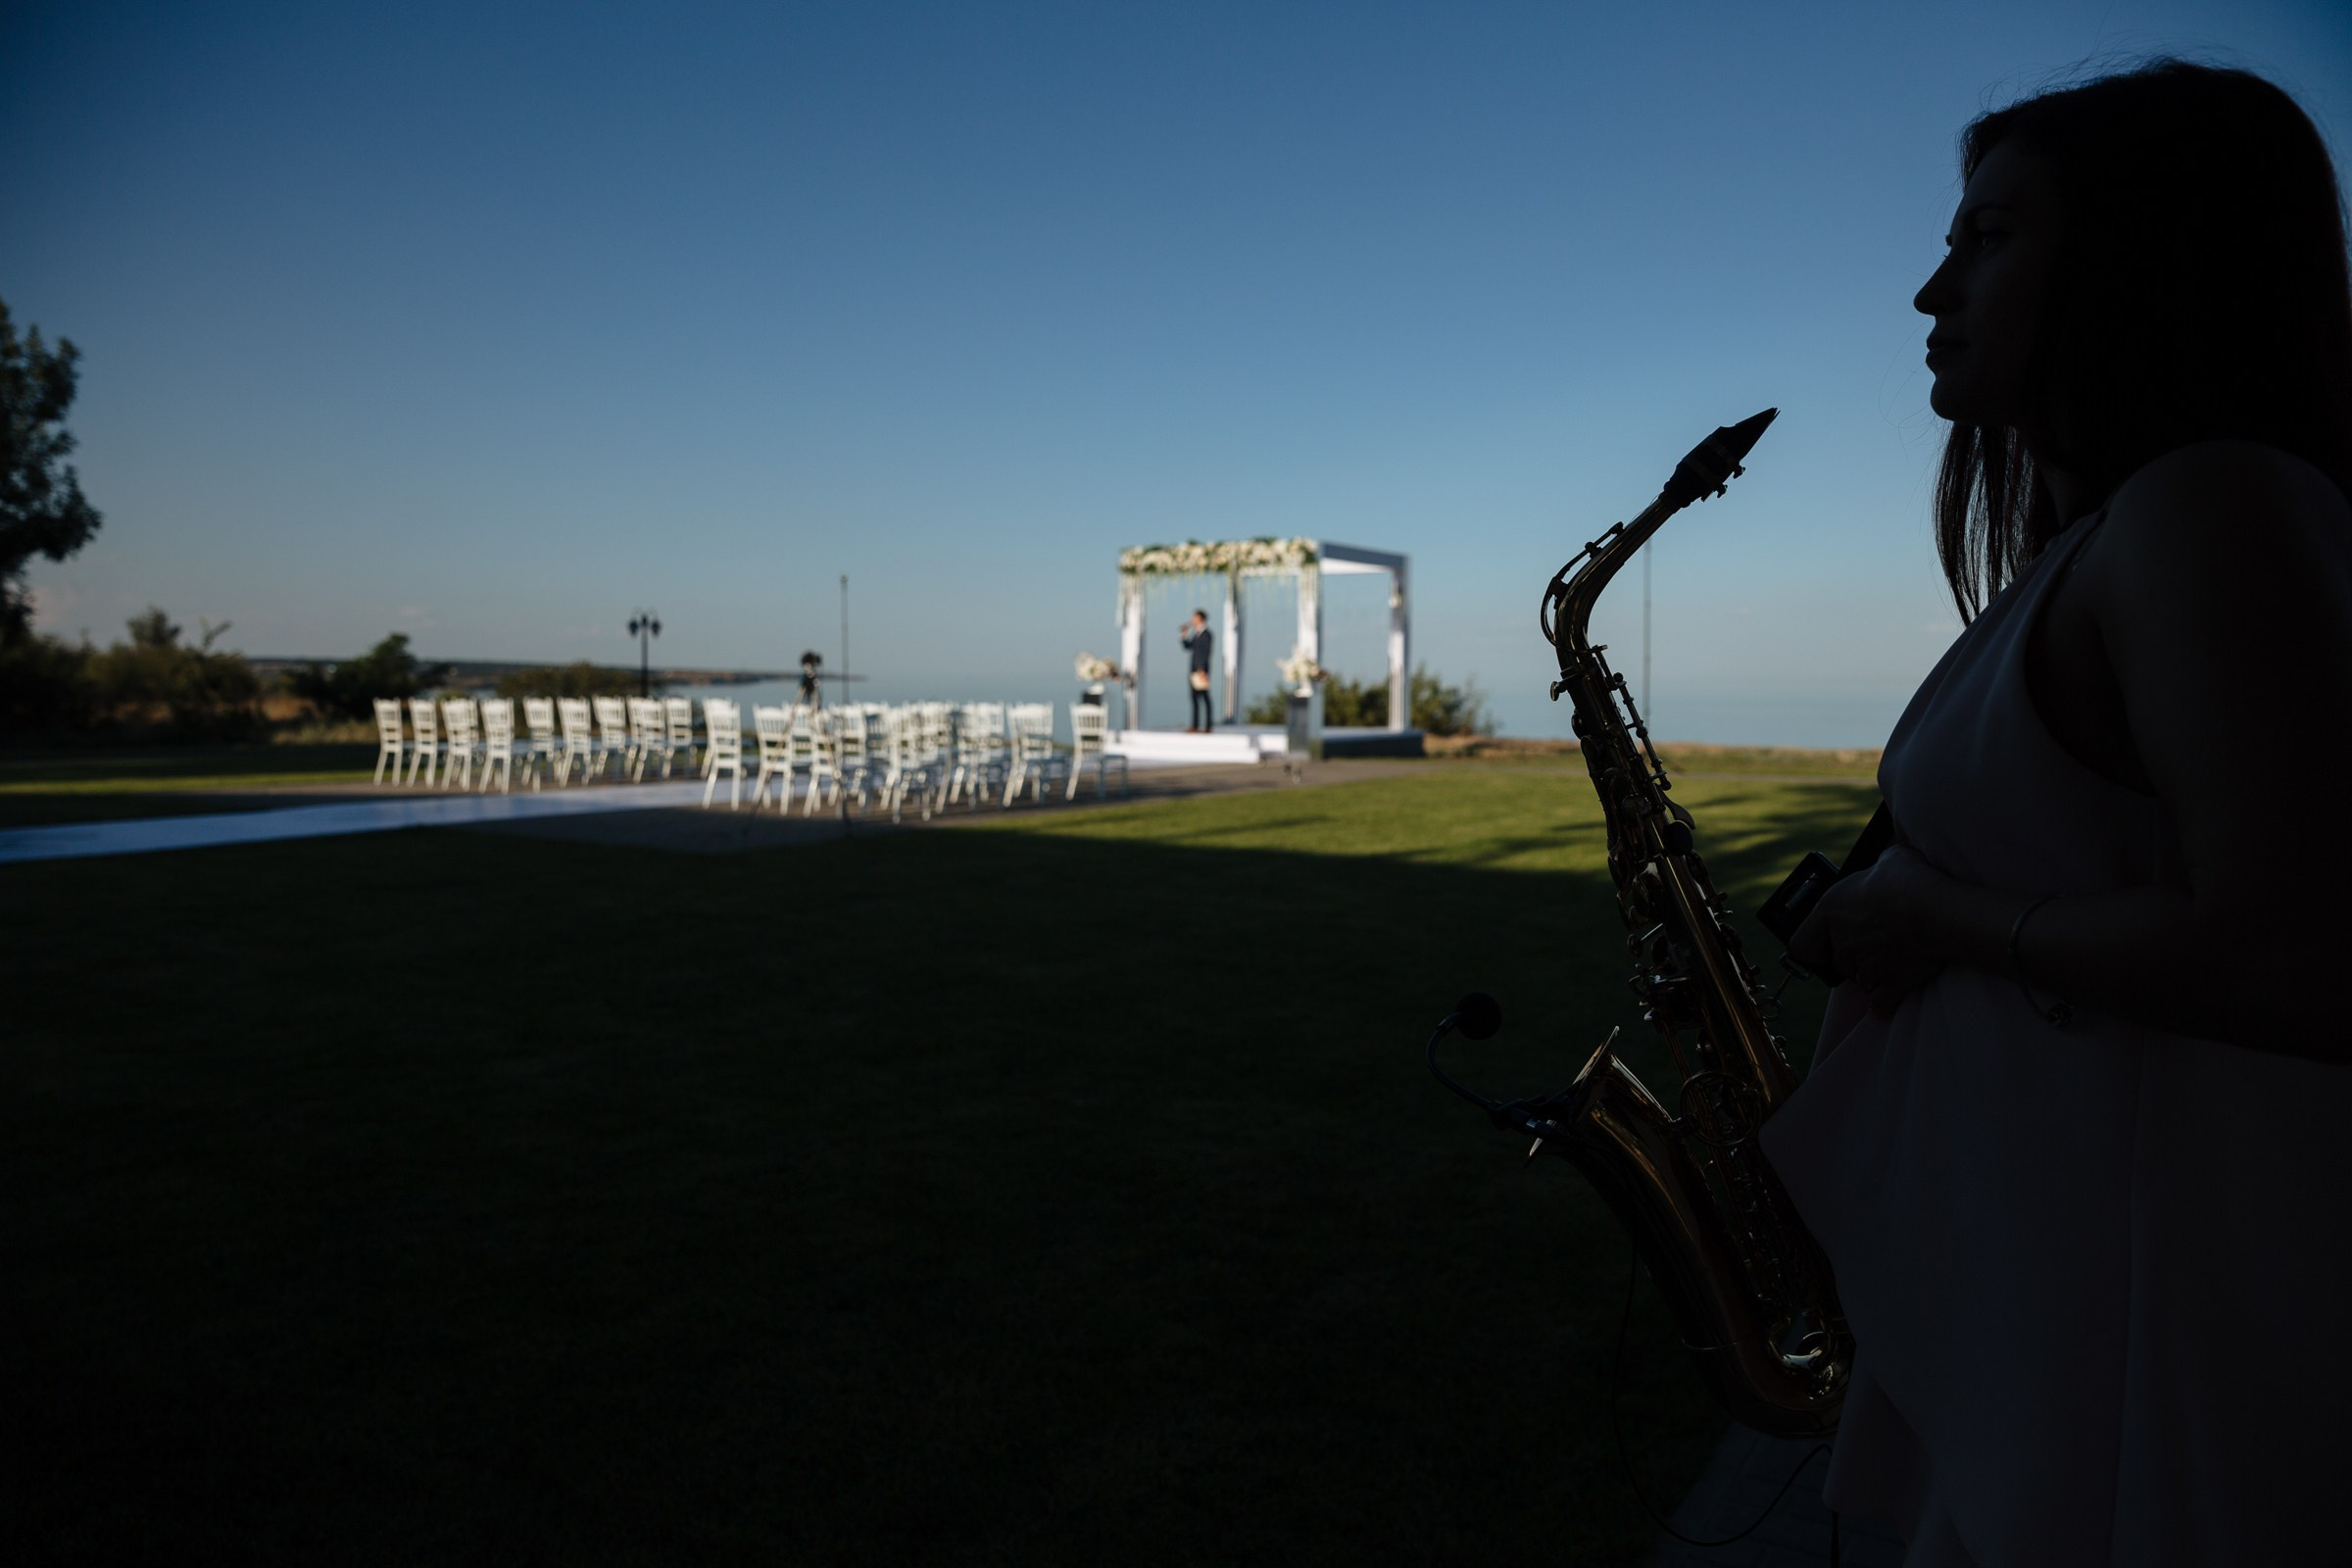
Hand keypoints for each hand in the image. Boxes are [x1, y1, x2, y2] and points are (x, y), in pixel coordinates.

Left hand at [1789, 845, 1951, 1017]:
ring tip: (1893, 957)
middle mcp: (1842, 942)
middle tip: (1874, 943)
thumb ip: (1879, 869)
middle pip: (1838, 961)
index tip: (1825, 945)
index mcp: (1831, 911)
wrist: (1935, 910)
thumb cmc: (1910, 880)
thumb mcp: (1889, 861)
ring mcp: (1864, 967)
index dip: (1813, 946)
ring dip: (1871, 973)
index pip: (1802, 943)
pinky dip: (1885, 1001)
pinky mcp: (1890, 984)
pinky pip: (1880, 1003)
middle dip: (1853, 956)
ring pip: (1860, 979)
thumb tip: (1889, 864)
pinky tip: (1892, 994)